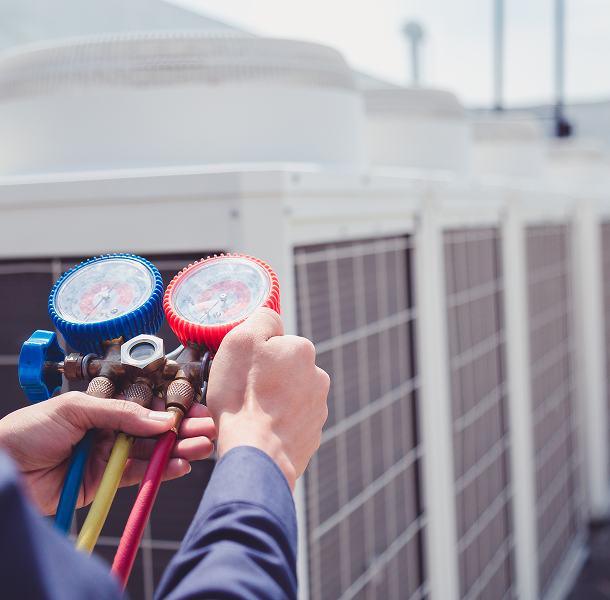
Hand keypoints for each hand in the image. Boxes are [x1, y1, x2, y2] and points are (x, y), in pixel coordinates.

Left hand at [0, 392, 215, 514]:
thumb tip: (160, 420)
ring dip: (178, 449)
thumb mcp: (75, 408)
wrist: (2, 468)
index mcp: (103, 405)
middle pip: (154, 428)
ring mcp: (110, 455)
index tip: (193, 409)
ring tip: (201, 447)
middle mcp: (110, 428)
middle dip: (183, 428)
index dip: (171, 407)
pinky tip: (180, 465)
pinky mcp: (105, 481)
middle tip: (207, 428)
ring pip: (151, 451)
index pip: (146, 404)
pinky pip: (139, 475)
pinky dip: (160, 471)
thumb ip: (120, 413)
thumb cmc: (28, 429)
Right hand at [206, 308, 328, 490]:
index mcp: (303, 350)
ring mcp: (317, 409)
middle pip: (283, 369)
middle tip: (242, 392)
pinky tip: (260, 430)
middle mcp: (318, 377)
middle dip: (265, 377)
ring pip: (287, 396)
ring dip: (271, 401)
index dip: (254, 353)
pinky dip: (276, 424)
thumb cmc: (243, 397)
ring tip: (250, 414)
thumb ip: (262, 319)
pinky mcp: (311, 435)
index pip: (275, 341)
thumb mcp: (241, 340)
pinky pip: (289, 422)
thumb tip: (272, 320)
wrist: (256, 454)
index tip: (242, 369)